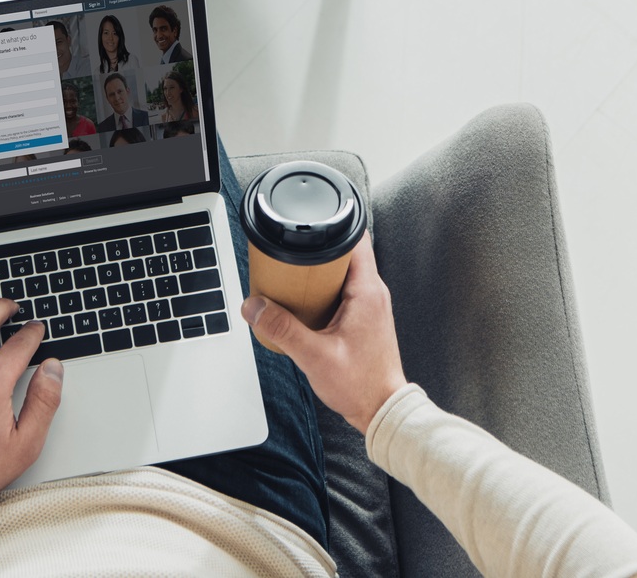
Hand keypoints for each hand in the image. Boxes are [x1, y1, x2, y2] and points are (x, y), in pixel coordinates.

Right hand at [241, 237, 405, 433]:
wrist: (381, 409)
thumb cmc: (362, 385)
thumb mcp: (315, 356)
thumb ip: (282, 330)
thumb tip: (255, 307)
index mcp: (367, 291)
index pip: (355, 239)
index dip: (332, 227)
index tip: (307, 228)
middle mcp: (373, 293)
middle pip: (344, 253)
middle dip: (316, 251)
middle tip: (291, 256)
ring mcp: (370, 305)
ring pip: (342, 273)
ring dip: (319, 273)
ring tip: (293, 280)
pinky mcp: (364, 318)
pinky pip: (343, 291)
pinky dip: (323, 291)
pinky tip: (305, 305)